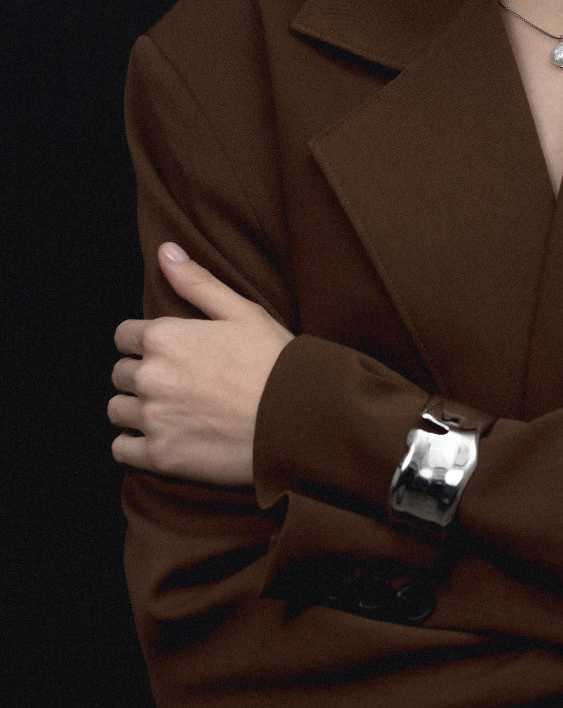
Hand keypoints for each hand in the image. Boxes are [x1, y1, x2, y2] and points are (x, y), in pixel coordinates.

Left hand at [108, 242, 293, 485]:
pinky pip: (121, 449)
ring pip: (117, 410)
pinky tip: (165, 437)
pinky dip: (135, 444)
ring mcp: (153, 419)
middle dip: (143, 375)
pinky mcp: (159, 456)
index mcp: (164, 337)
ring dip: (137, 409)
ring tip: (172, 410)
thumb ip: (197, 281)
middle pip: (120, 373)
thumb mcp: (242, 311)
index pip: (124, 335)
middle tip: (179, 382)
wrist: (300, 418)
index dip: (145, 342)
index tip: (171, 353)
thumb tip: (165, 251)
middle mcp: (150, 376)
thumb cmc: (275, 361)